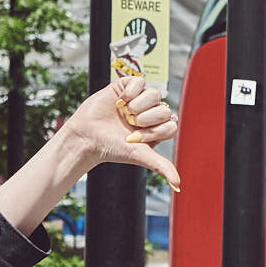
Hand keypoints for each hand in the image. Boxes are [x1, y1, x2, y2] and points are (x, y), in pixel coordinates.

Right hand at [64, 76, 179, 188]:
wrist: (87, 136)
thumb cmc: (111, 148)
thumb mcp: (139, 155)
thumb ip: (162, 166)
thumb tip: (178, 185)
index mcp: (156, 129)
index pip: (170, 124)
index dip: (154, 130)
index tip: (136, 137)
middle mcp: (150, 113)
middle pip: (164, 108)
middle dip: (145, 119)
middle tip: (128, 125)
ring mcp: (139, 99)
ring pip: (154, 93)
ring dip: (137, 106)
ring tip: (123, 113)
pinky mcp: (127, 87)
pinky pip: (140, 81)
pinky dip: (131, 92)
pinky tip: (120, 102)